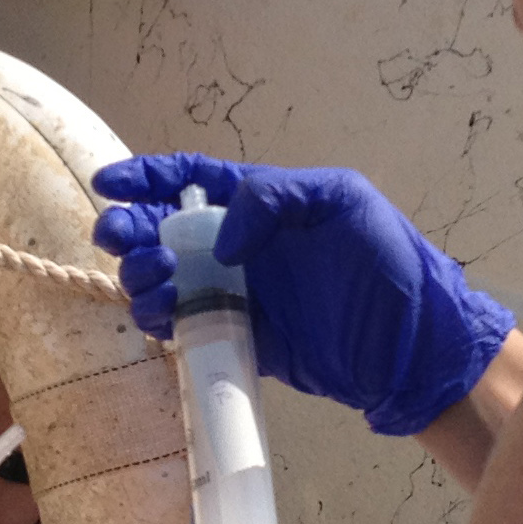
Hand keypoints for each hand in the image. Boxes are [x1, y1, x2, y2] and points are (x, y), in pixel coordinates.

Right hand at [91, 153, 516, 437]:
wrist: (413, 346)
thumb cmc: (386, 262)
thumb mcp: (341, 201)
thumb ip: (274, 199)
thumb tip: (220, 238)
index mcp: (264, 204)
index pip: (193, 179)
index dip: (148, 177)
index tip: (109, 183)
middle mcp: (242, 247)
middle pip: (166, 230)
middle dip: (132, 228)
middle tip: (117, 236)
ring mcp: (239, 294)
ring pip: (167, 279)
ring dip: (142, 274)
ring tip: (150, 277)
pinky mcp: (242, 339)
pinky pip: (187, 326)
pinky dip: (162, 319)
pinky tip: (160, 315)